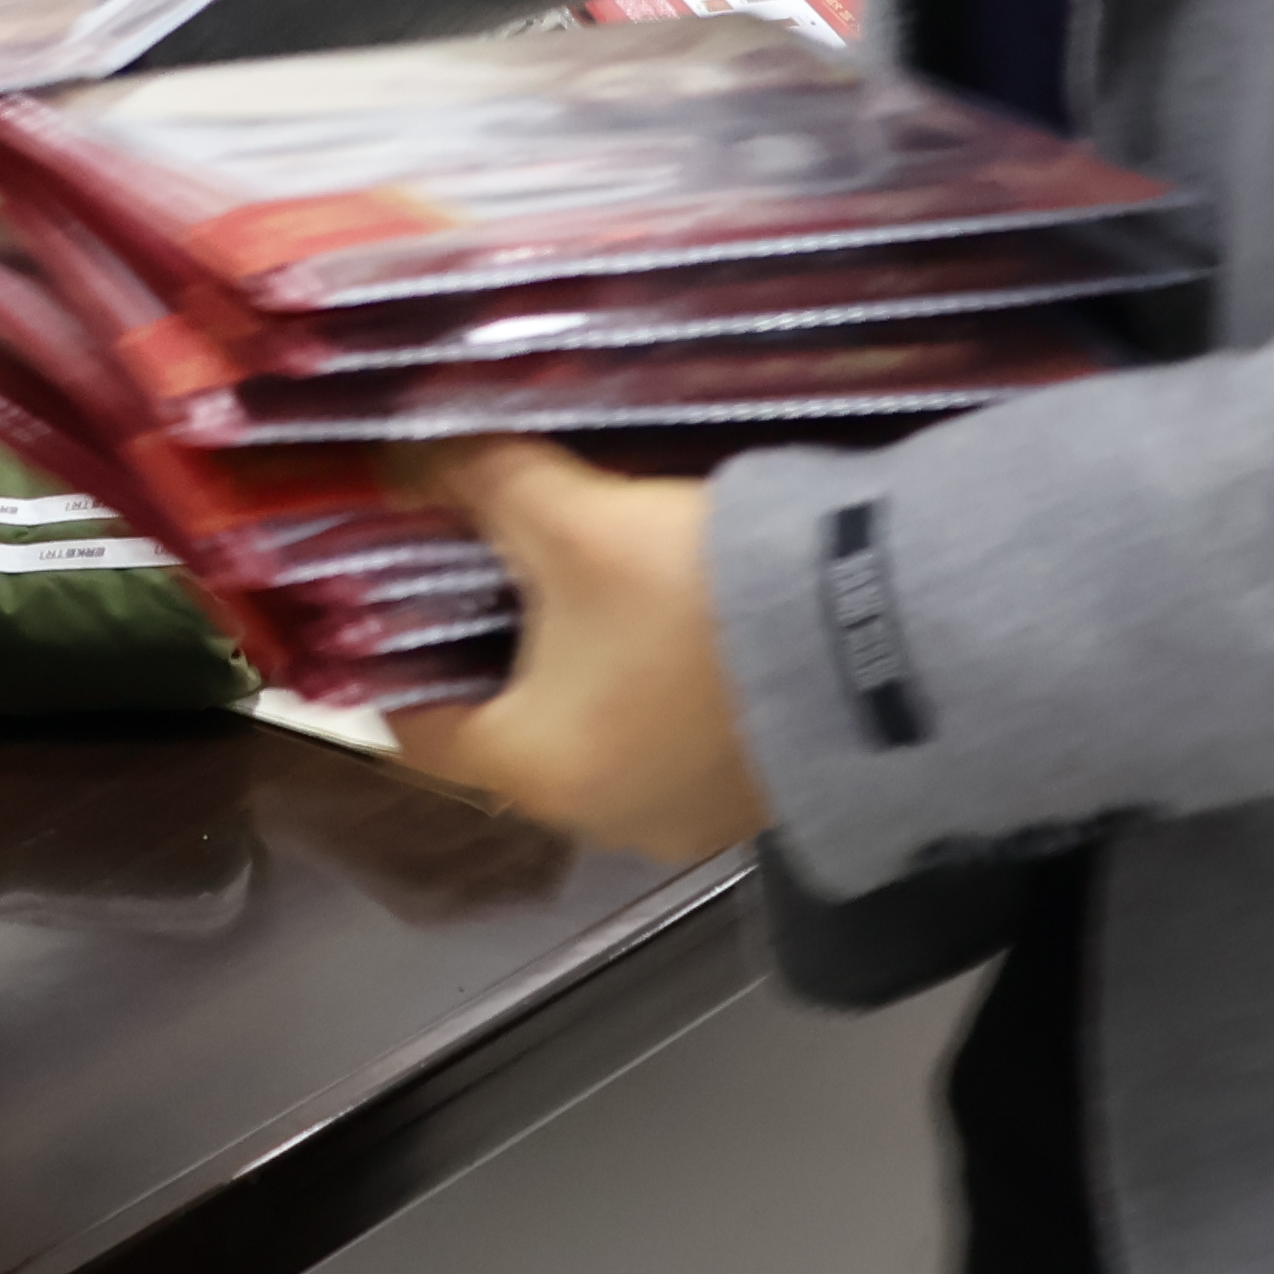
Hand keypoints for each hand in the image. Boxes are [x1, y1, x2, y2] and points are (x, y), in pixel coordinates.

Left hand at [384, 441, 773, 861]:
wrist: (881, 643)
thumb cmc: (699, 595)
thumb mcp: (576, 518)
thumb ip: (481, 479)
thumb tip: (412, 453)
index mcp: (531, 772)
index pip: (416, 732)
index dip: (394, 656)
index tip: (392, 591)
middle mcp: (597, 820)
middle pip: (508, 731)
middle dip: (495, 650)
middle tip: (491, 563)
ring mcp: (681, 819)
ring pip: (591, 736)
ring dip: (579, 670)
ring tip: (584, 581)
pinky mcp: (747, 800)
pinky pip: (667, 744)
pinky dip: (648, 691)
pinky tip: (672, 623)